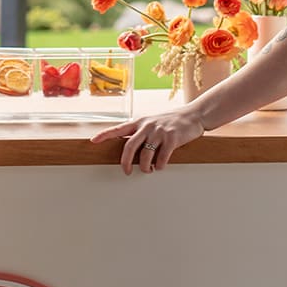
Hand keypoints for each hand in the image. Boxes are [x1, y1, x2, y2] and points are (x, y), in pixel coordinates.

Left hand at [91, 107, 206, 174]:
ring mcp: (159, 132)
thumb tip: (129, 149)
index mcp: (140, 122)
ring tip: (149, 170)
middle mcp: (147, 126)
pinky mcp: (172, 138)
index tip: (93, 141)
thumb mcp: (152, 122)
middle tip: (126, 172)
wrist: (193, 115)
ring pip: (146, 155)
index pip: (118, 129)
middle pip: (129, 147)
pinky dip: (160, 166)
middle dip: (126, 162)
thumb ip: (141, 132)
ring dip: (146, 167)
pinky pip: (162, 158)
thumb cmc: (171, 121)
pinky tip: (161, 166)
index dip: (105, 135)